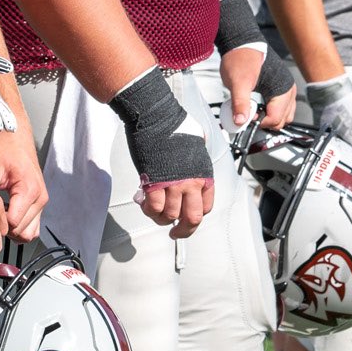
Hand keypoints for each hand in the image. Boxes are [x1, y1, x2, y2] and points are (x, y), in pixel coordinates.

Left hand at [0, 127, 47, 241]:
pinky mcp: (40, 202)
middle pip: (21, 232)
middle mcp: (40, 198)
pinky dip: (20, 226)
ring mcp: (42, 201)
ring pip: (29, 233)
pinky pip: (33, 226)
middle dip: (4, 229)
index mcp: (29, 191)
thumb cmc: (3, 150)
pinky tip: (7, 215)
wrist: (16, 138)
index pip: (13, 224)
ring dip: (13, 230)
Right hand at [109, 68, 215, 236]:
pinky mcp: (155, 184)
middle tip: (175, 233)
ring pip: (169, 216)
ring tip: (154, 213)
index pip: (206, 207)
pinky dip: (148, 211)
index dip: (195, 215)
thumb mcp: (196, 145)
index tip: (187, 216)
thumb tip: (191, 162)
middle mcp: (192, 183)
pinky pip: (153, 208)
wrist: (158, 117)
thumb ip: (195, 160)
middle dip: (183, 231)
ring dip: (161, 219)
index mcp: (204, 174)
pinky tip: (145, 205)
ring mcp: (174, 185)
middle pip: (192, 219)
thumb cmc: (176, 125)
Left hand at [220, 44, 297, 129]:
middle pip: (282, 119)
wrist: (241, 42)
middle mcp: (288, 89)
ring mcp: (287, 88)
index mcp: (282, 89)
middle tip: (250, 115)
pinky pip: (282, 106)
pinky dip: (272, 110)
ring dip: (271, 117)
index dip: (260, 123)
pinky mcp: (281, 85)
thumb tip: (240, 122)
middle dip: (266, 122)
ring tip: (255, 111)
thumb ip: (240, 104)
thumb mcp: (238, 83)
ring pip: (285, 114)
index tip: (246, 118)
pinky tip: (259, 105)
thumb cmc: (241, 58)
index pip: (276, 118)